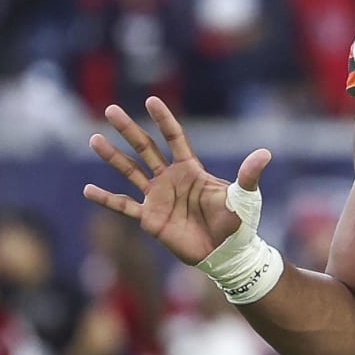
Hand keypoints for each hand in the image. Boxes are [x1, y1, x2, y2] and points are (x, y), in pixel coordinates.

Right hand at [82, 96, 271, 264]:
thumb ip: (249, 174)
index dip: (163, 119)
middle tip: (110, 110)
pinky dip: (106, 198)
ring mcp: (158, 198)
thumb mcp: (245, 196)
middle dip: (128, 129)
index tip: (151, 100)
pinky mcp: (150, 219)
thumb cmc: (238, 223)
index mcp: (191, 170)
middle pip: (145, 148)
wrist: (226, 253)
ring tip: (94, 139)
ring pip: (130, 172)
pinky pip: (123, 206)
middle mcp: (171, 179)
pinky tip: (88, 189)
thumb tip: (266, 153)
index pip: (174, 138)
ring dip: (112, 156)